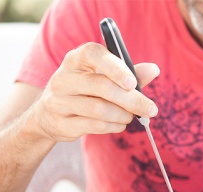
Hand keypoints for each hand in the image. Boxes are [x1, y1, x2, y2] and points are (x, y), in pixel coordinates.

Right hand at [27, 42, 159, 141]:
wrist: (48, 115)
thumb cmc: (85, 91)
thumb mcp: (103, 77)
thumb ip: (130, 73)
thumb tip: (153, 70)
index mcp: (75, 60)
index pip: (93, 54)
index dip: (115, 67)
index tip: (133, 82)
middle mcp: (63, 78)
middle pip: (101, 86)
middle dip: (132, 100)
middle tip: (151, 109)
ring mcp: (58, 101)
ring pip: (99, 109)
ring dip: (123, 115)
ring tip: (130, 116)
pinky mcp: (61, 123)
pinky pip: (95, 126)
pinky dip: (114, 126)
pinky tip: (119, 124)